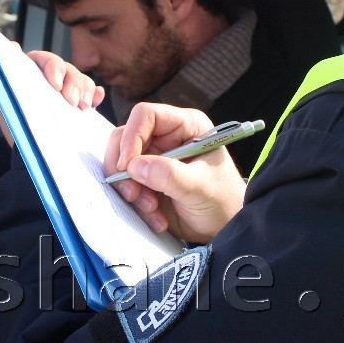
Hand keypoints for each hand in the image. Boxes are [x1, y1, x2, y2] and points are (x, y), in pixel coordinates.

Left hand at [0, 48, 105, 146]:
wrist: (30, 158)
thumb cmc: (17, 130)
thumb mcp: (8, 103)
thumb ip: (8, 77)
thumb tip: (13, 46)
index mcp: (31, 73)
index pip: (43, 60)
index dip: (52, 68)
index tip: (55, 85)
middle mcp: (50, 78)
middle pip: (67, 69)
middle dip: (72, 83)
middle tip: (72, 102)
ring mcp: (66, 91)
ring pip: (81, 79)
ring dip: (85, 89)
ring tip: (84, 107)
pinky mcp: (79, 105)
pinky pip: (92, 93)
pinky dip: (95, 94)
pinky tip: (96, 100)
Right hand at [104, 103, 245, 241]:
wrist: (224, 227)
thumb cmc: (222, 200)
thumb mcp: (200, 187)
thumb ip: (169, 175)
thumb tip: (134, 166)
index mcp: (185, 125)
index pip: (146, 116)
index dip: (131, 137)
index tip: (126, 166)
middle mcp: (166, 137)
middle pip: (124, 137)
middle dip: (125, 169)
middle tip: (133, 194)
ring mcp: (154, 158)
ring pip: (120, 163)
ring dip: (130, 190)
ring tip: (152, 209)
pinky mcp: (146, 179)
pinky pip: (125, 185)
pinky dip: (134, 203)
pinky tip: (156, 217)